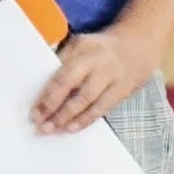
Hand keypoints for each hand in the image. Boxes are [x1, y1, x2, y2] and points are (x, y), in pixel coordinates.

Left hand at [31, 27, 158, 133]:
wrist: (138, 44)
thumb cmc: (99, 48)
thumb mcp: (79, 45)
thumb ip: (61, 61)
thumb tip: (39, 85)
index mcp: (83, 48)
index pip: (61, 75)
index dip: (47, 96)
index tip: (35, 112)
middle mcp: (99, 62)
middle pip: (75, 88)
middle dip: (56, 109)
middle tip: (42, 126)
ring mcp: (113, 76)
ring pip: (89, 101)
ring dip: (71, 118)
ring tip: (55, 129)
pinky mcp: (124, 89)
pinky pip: (103, 108)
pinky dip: (87, 119)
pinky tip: (74, 127)